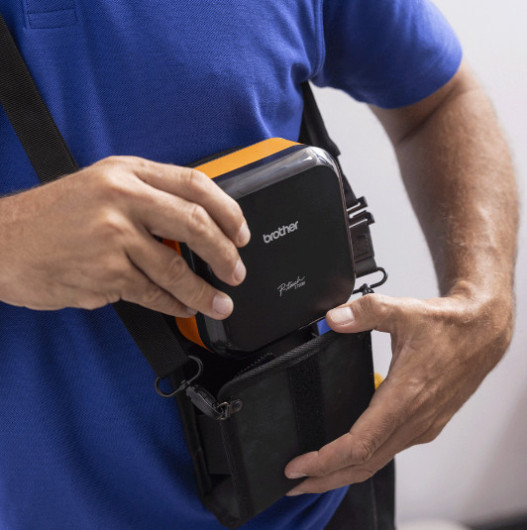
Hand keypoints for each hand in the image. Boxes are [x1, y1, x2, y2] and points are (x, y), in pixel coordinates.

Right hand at [0, 156, 249, 316]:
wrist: (0, 242)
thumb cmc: (50, 216)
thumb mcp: (100, 185)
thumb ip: (147, 196)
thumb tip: (196, 220)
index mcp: (126, 172)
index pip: (195, 185)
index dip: (228, 210)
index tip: (241, 232)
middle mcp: (122, 199)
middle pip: (196, 224)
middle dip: (225, 253)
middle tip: (236, 270)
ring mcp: (114, 237)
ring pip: (177, 268)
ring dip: (205, 291)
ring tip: (219, 302)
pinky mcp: (106, 273)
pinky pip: (153, 293)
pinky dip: (174, 304)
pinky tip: (183, 307)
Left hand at [284, 289, 512, 493]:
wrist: (480, 334)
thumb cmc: (448, 327)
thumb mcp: (403, 311)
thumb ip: (365, 312)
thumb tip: (334, 319)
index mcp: (405, 397)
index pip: (360, 444)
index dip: (326, 460)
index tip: (299, 467)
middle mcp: (414, 419)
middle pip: (364, 464)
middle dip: (325, 478)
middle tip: (293, 484)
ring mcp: (422, 425)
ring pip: (376, 461)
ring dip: (343, 472)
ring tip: (315, 475)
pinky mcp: (426, 423)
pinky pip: (389, 450)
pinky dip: (364, 460)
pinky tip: (349, 455)